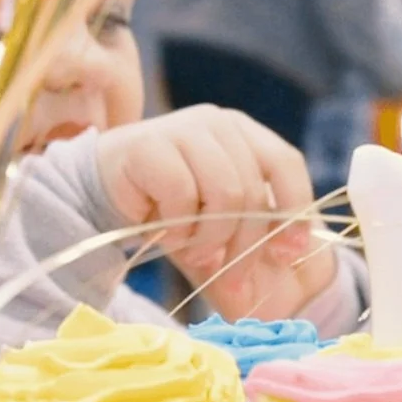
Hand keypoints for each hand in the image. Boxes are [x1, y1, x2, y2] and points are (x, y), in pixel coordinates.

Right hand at [92, 107, 334, 319]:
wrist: (106, 192)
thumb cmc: (171, 208)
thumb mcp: (222, 220)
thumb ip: (257, 228)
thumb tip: (295, 253)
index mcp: (244, 132)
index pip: (286, 162)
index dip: (295, 211)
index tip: (290, 253)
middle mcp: (218, 123)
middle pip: (255, 188)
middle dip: (246, 244)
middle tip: (232, 278)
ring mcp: (183, 128)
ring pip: (224, 193)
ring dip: (209, 237)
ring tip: (193, 251)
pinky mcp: (149, 144)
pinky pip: (182, 195)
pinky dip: (178, 228)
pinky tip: (165, 232)